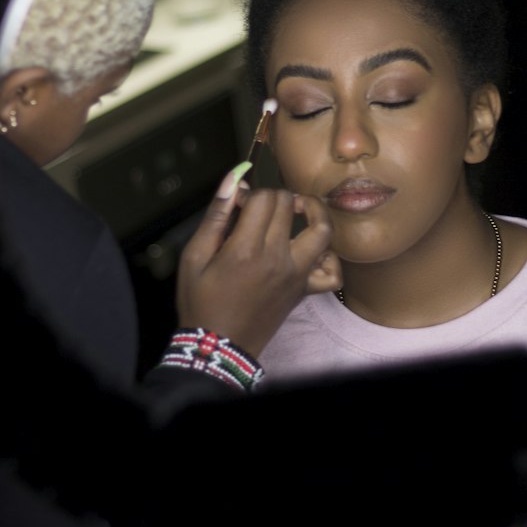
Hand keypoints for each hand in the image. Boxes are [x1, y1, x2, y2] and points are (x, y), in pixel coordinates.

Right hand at [176, 177, 341, 356]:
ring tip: (297, 209)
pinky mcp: (304, 290)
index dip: (249, 193)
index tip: (237, 205)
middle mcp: (277, 258)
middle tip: (258, 208)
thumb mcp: (194, 257)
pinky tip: (310, 249)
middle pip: (289, 205)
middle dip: (274, 197)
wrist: (218, 346)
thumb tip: (235, 180)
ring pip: (322, 230)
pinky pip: (332, 271)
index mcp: (246, 249)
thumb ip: (216, 216)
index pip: (263, 199)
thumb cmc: (200, 302)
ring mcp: (296, 275)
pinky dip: (328, 256)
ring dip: (313, 211)